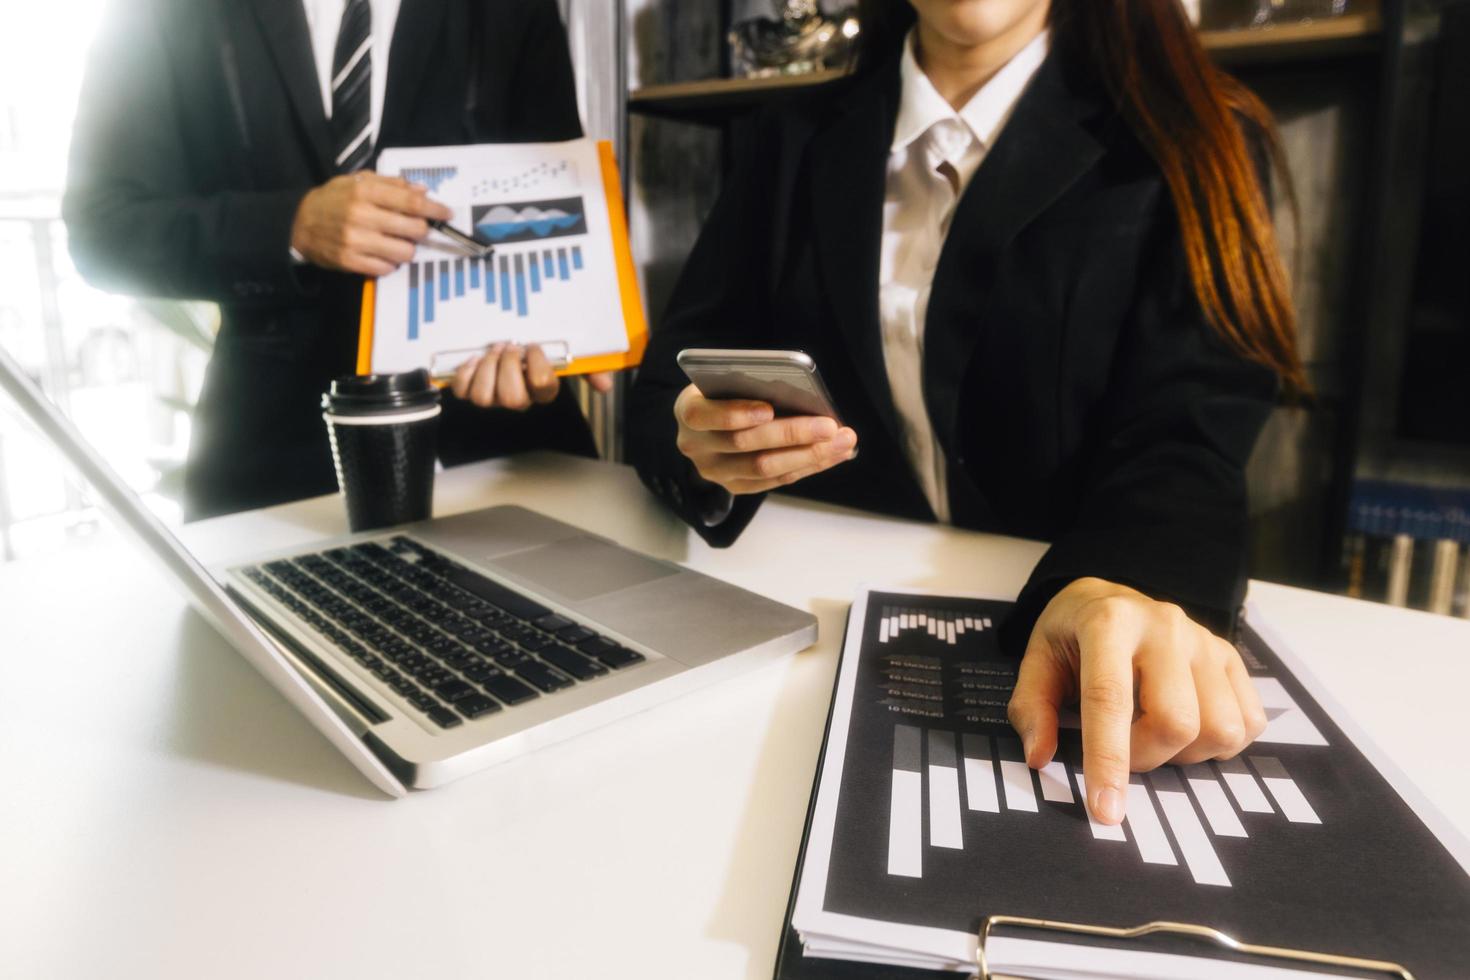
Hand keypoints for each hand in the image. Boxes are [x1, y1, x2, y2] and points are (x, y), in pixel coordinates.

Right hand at [290, 173, 450, 275]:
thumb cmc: (333, 200)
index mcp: (364, 192)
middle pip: (414, 229)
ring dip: (407, 248)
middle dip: (421, 229)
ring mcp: (355, 241)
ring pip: (405, 252)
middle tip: (416, 228)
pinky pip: (387, 268)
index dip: (434, 210)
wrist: (299, 224)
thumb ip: (390, 184)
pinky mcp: (350, 261)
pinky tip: (381, 253)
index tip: (447, 214)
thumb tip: (422, 191)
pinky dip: (390, 262)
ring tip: (396, 241)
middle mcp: (361, 215)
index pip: (411, 202)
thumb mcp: (357, 181)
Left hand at [449, 343, 612, 410]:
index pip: (543, 386)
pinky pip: (462, 391)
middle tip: (510, 347)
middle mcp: (518, 397)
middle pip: (512, 399)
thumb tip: (605, 386)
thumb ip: (590, 367)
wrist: (510, 333)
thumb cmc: (541, 344)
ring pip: (484, 398)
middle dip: (509, 368)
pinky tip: (475, 357)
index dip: (537, 365)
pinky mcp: (471, 388)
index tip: (533, 346)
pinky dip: (466, 372)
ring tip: (492, 350)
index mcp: (542, 389)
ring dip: (487, 369)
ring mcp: (493, 396)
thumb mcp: (569, 351)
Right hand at [673, 383, 855, 493]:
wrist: (706, 425)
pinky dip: (808, 466)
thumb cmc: (724, 392)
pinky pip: (775, 480)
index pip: (704, 414)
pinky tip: (835, 453)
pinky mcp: (735, 486)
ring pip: (764, 468)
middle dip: (792, 434)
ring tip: (843, 441)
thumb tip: (798, 392)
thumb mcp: (725, 381)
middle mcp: (696, 446)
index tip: (768, 408)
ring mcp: (715, 471)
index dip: (735, 413)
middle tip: (829, 425)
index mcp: (689, 411)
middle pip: (745, 443)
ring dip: (809, 455)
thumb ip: (748, 385)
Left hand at [1006, 577, 1266, 825]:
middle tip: (1124, 750)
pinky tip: (1188, 727)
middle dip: (1146, 758)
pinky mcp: (1230, 656)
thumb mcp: (1037, 661)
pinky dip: (1220, 743)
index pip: (1110, 699)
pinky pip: (1249, 722)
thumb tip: (1041, 756)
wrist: (1109, 598)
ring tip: (1155, 734)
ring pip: (1220, 728)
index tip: (1105, 810)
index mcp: (1108, 623)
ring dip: (1185, 753)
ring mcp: (1204, 640)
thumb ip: (1032, 709)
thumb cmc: (1071, 637)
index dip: (1108, 760)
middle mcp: (1164, 626)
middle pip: (1175, 721)